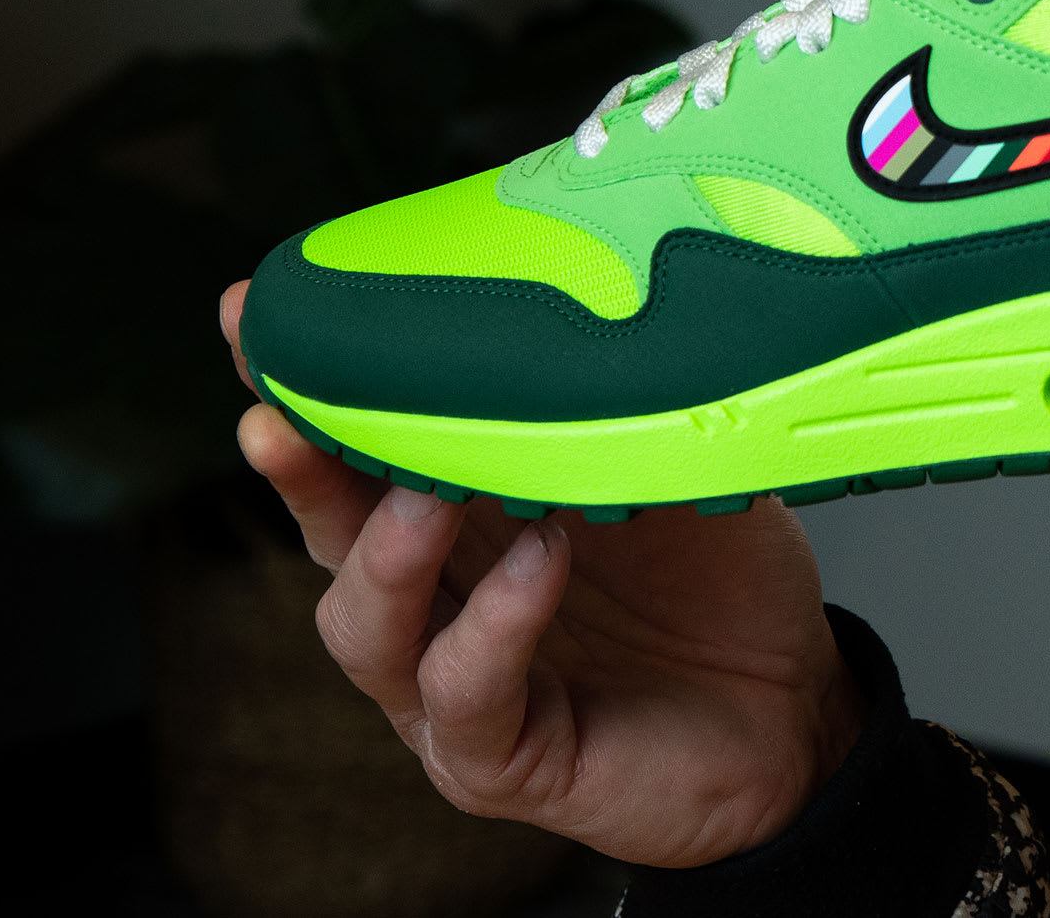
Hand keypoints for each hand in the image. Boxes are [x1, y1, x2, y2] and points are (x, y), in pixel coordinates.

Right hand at [219, 280, 864, 867]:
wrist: (794, 708)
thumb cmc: (718, 584)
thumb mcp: (673, 468)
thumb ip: (621, 402)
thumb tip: (610, 289)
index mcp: (458, 519)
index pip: (356, 450)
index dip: (301, 387)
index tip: (255, 314)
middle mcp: (431, 603)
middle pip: (328, 533)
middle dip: (296, 468)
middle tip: (280, 412)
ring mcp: (447, 690)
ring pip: (364, 625)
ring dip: (387, 553)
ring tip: (433, 494)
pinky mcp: (495, 760)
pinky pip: (466, 693)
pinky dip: (495, 625)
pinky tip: (537, 566)